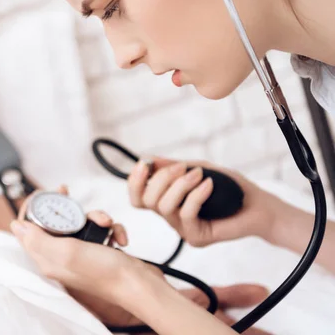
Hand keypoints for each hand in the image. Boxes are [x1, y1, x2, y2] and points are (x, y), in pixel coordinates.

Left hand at [11, 186, 150, 302]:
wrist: (141, 286)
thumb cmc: (106, 274)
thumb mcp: (68, 253)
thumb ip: (39, 240)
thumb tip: (15, 226)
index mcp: (48, 259)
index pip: (28, 230)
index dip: (32, 208)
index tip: (43, 193)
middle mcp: (61, 256)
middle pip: (54, 221)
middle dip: (66, 206)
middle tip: (65, 191)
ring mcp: (81, 253)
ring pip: (80, 222)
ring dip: (95, 216)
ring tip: (106, 223)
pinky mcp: (98, 250)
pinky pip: (99, 229)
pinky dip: (110, 228)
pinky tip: (118, 238)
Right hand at [127, 156, 282, 246]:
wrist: (260, 207)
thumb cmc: (231, 187)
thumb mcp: (199, 168)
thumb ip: (174, 166)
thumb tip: (148, 159)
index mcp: (167, 202)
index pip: (138, 198)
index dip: (134, 181)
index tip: (144, 163)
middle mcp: (171, 217)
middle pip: (146, 201)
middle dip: (161, 178)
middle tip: (184, 167)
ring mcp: (183, 229)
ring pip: (164, 207)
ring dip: (179, 185)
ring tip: (199, 175)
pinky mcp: (197, 237)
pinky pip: (186, 214)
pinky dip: (196, 195)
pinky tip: (209, 185)